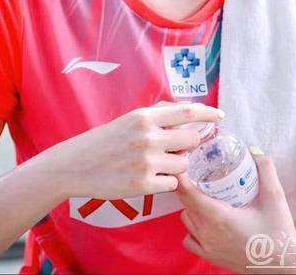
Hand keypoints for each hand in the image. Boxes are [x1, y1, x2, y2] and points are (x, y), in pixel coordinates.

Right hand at [47, 101, 222, 200]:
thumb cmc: (105, 140)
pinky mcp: (142, 185)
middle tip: (177, 149)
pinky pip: (172, 184)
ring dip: (178, 166)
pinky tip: (150, 178)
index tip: (220, 116)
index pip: (187, 111)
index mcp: (145, 117)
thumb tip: (187, 110)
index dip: (208, 112)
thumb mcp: (130, 118)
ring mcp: (146, 162)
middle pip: (192, 140)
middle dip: (190, 146)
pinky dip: (166, 183)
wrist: (75, 165)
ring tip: (157, 165)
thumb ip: (158, 114)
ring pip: (184, 165)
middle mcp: (148, 136)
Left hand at [176, 149, 295, 273]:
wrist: (285, 267)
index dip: (181, 176)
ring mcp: (207, 248)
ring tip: (206, 195)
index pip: (188, 193)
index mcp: (219, 217)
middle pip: (186, 204)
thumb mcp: (275, 196)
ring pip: (186, 220)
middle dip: (188, 186)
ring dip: (191, 206)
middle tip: (198, 173)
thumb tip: (254, 151)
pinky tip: (206, 220)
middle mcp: (208, 234)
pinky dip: (193, 227)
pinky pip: (190, 239)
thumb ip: (265, 169)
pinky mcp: (211, 258)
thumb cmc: (279, 233)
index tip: (183, 162)